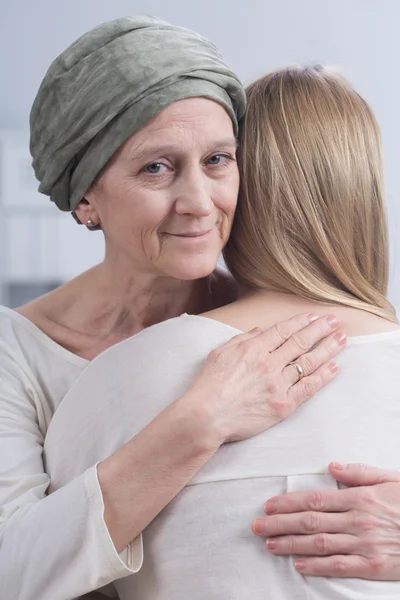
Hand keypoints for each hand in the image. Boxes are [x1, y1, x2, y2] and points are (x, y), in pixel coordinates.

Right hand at [187, 312, 345, 442]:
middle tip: (334, 321)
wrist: (206, 415)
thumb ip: (241, 339)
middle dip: (320, 329)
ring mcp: (278, 383)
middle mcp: (269, 362)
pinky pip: (308, 387)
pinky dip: (323, 376)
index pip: (283, 330)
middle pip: (300, 342)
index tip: (313, 316)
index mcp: (253, 348)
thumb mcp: (219, 353)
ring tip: (341, 339)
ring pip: (309, 362)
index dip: (301, 322)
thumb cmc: (208, 385)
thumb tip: (258, 330)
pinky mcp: (283, 404)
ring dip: (327, 349)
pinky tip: (334, 367)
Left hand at [252, 462, 399, 579]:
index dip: (288, 502)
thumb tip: (332, 466)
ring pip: (319, 544)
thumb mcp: (391, 478)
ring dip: (291, 544)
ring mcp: (364, 544)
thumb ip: (360, 472)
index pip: (315, 499)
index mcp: (360, 497)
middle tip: (257, 526)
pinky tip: (299, 565)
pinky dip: (317, 566)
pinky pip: (339, 566)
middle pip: (310, 521)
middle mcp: (358, 520)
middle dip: (280, 523)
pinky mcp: (373, 566)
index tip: (269, 505)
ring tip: (269, 544)